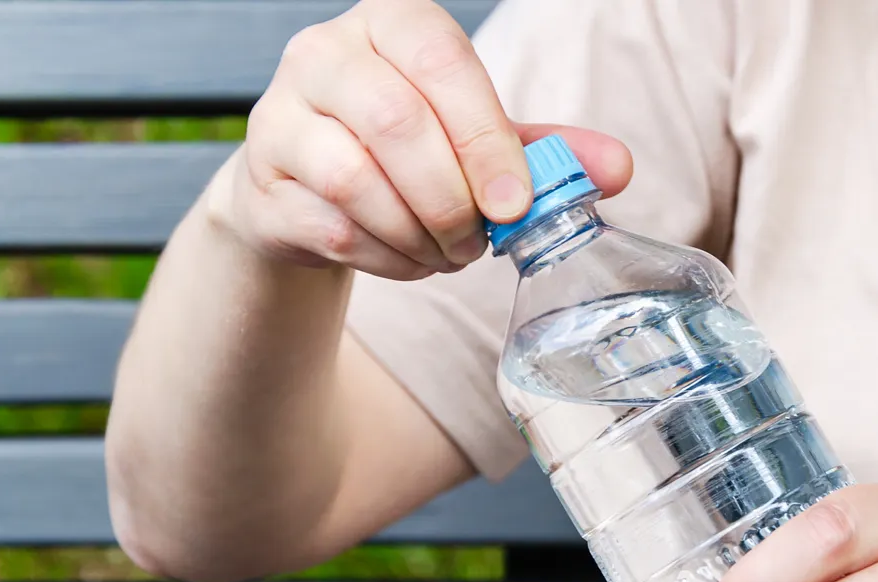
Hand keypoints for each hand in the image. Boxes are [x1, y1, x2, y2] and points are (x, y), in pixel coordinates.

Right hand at [206, 0, 632, 277]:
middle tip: (480, 242)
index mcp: (391, 24)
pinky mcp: (260, 183)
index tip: (516, 204)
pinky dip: (385, 258)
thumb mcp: (481, 140)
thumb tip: (618, 169)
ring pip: (354, 181)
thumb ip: (545, 151)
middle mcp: (324, 53)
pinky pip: (331, 228)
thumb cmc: (409, 151)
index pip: (441, 62)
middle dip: (452, 199)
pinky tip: (408, 262)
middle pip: (396, 123)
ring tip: (447, 255)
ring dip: (418, 234)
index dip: (485, 139)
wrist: (310, 191)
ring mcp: (280, 116)